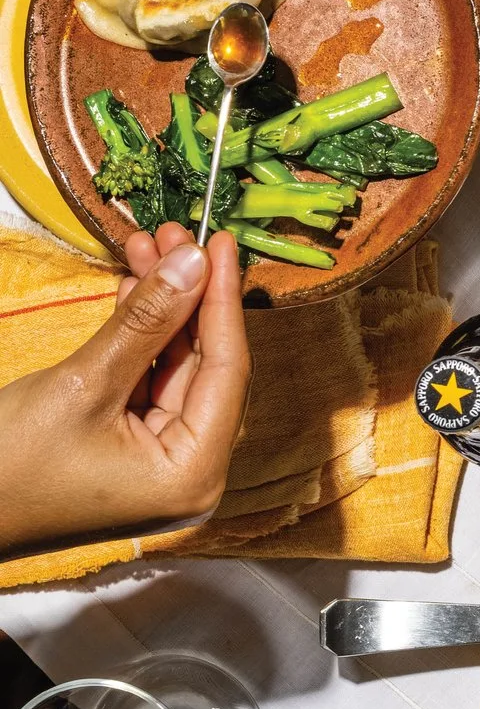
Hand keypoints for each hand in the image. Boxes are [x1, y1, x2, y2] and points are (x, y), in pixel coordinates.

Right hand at [0, 225, 249, 557]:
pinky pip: (148, 382)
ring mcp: (162, 462)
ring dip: (162, 309)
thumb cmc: (8, 466)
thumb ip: (145, 322)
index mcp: (194, 472)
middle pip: (205, 365)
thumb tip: (193, 262)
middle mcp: (192, 471)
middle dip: (188, 296)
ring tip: (148, 246)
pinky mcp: (133, 450)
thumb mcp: (82, 383)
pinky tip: (135, 287)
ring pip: (174, 367)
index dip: (223, 299)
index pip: (228, 369)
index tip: (219, 242)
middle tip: (175, 235)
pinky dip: (141, 338)